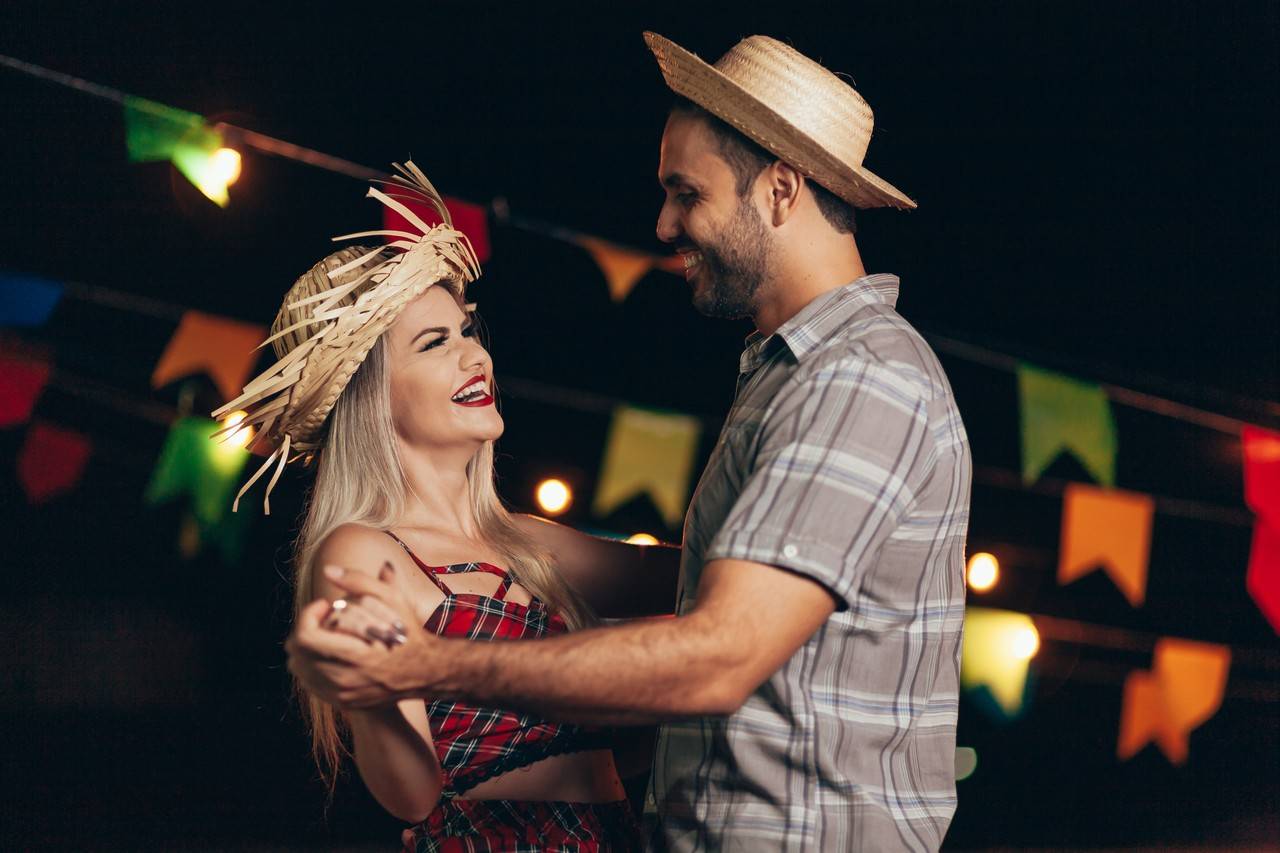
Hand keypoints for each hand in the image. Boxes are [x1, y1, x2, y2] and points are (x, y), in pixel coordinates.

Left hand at [285, 562, 437, 708]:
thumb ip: (360, 581)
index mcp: (354, 656)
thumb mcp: (393, 600)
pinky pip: (311, 684)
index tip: (325, 605)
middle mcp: (344, 680)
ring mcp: (342, 694)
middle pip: (297, 654)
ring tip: (325, 634)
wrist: (426, 671)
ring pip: (300, 670)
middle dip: (304, 629)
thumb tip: (329, 570)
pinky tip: (327, 653)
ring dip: (306, 648)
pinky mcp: (343, 702)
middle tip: (323, 619)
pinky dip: (312, 666)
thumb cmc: (410, 634)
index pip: (306, 637)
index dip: (309, 615)